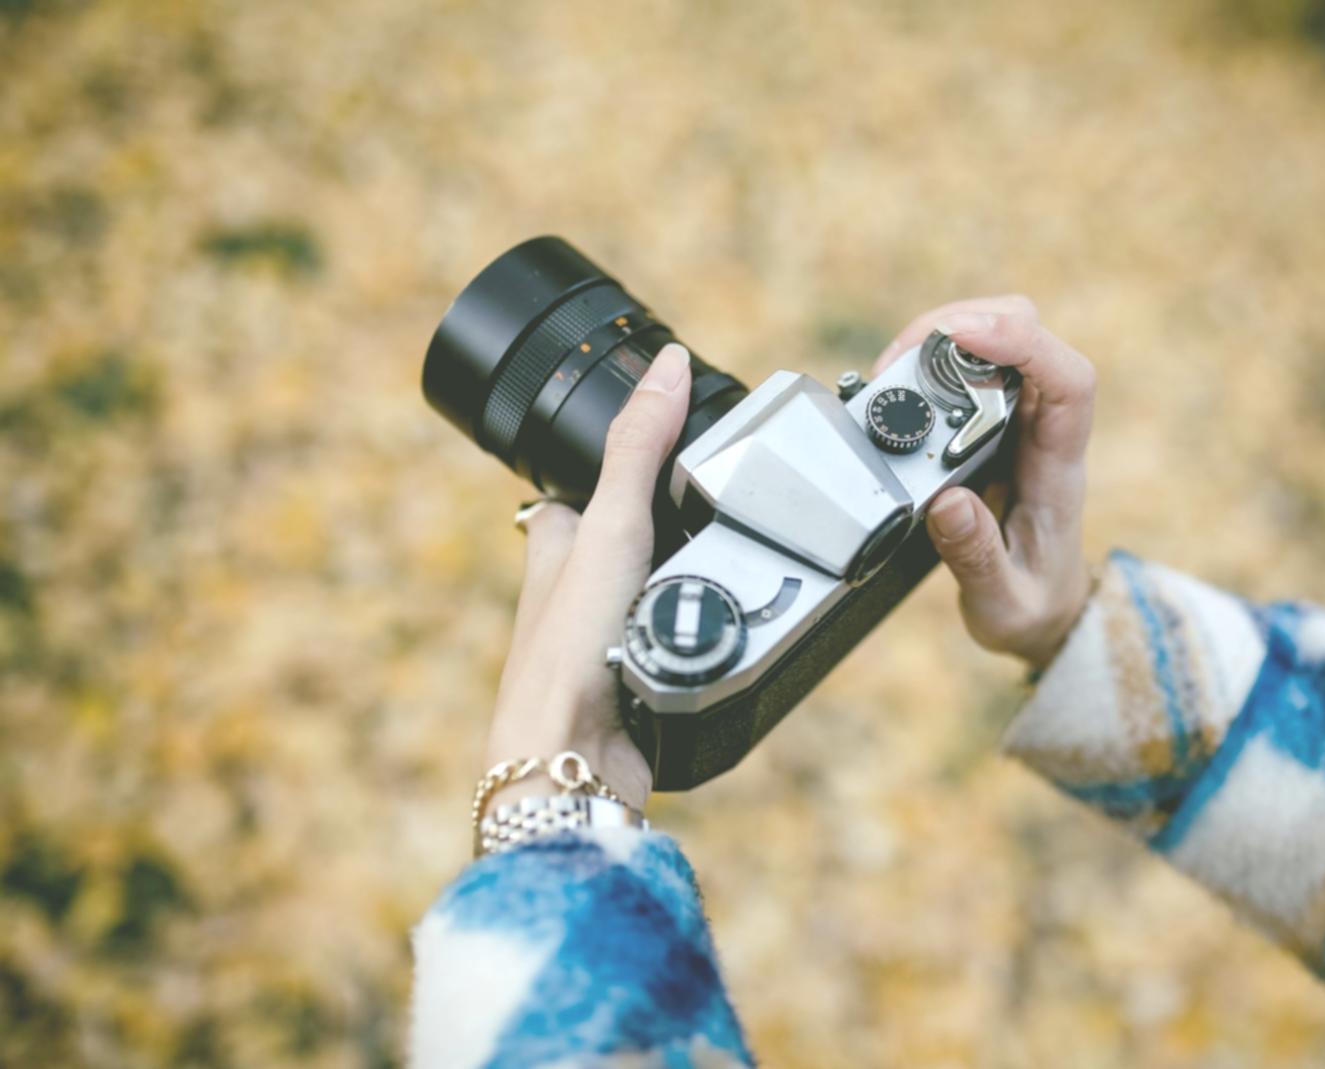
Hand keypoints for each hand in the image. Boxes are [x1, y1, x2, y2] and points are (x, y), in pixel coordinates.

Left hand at [484, 344, 692, 810]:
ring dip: (689, 590)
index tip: (656, 446)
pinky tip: (730, 640)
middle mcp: (569, 596)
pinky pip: (672, 649)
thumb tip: (667, 367)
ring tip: (742, 571)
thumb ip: (639, 449)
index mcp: (554, 547)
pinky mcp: (632, 689)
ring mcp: (600, 645)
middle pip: (620, 546)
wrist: (573, 758)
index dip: (613, 468)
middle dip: (666, 533)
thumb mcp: (613, 527)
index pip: (578, 491)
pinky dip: (699, 641)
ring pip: (651, 600)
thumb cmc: (571, 646)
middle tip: (719, 510)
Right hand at [872, 298, 1096, 670]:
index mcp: (1058, 468)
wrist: (1045, 614)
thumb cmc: (1032, 606)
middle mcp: (1042, 430)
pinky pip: (966, 367)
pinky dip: (927, 360)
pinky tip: (894, 384)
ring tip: (888, 372)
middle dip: (967, 324)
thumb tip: (946, 502)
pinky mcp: (987, 422)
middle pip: (1030, 332)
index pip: (1068, 381)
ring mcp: (1016, 420)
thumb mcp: (1004, 603)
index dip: (1022, 343)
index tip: (964, 336)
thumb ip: (977, 558)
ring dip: (941, 337)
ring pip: (997, 339)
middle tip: (902, 356)